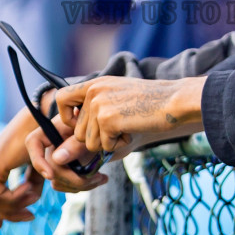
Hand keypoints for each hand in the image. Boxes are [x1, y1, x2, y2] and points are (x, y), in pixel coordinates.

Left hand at [0, 106, 50, 228]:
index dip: (3, 212)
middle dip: (9, 214)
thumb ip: (31, 185)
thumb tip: (30, 201)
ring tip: (34, 198)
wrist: (45, 118)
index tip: (25, 216)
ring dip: (14, 205)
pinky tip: (31, 191)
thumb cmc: (46, 139)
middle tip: (30, 216)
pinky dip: (15, 198)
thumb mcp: (38, 169)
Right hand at [25, 128, 109, 193]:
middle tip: (98, 178)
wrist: (114, 134)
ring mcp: (58, 158)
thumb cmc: (104, 128)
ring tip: (102, 178)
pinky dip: (82, 186)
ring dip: (80, 185)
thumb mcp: (93, 134)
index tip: (50, 175)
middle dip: (73, 179)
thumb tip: (56, 160)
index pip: (34, 142)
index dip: (38, 160)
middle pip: (50, 168)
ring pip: (57, 181)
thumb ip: (75, 144)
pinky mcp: (66, 170)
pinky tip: (98, 179)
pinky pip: (64, 185)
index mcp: (55, 129)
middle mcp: (52, 144)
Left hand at [54, 76, 203, 156]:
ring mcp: (99, 104)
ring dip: (109, 143)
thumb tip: (63, 151)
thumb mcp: (117, 103)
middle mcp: (93, 91)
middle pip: (78, 131)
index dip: (67, 118)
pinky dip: (119, 145)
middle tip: (120, 127)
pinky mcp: (107, 119)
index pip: (61, 99)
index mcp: (95, 84)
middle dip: (97, 139)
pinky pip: (103, 147)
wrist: (174, 102)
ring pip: (89, 142)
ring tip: (128, 126)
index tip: (86, 124)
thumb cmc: (150, 106)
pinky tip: (133, 130)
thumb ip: (93, 117)